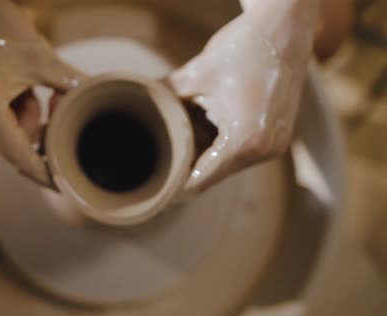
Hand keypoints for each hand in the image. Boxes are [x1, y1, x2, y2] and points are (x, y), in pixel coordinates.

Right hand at [0, 0, 83, 186]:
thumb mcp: (42, 58)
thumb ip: (72, 86)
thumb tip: (102, 99)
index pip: (24, 160)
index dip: (49, 175)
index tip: (69, 187)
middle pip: (18, 148)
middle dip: (40, 128)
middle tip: (50, 96)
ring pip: (10, 136)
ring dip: (26, 116)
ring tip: (24, 82)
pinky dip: (13, 111)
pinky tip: (14, 85)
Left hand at [168, 1, 319, 192]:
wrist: (285, 26)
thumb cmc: (241, 48)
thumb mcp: (195, 76)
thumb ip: (165, 100)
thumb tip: (136, 107)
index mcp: (244, 141)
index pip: (200, 180)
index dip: (175, 182)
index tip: (155, 182)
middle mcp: (265, 150)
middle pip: (213, 175)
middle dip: (188, 163)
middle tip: (163, 150)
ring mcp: (275, 145)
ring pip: (227, 164)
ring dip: (205, 152)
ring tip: (189, 125)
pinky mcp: (279, 136)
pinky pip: (241, 152)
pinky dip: (222, 142)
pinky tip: (208, 118)